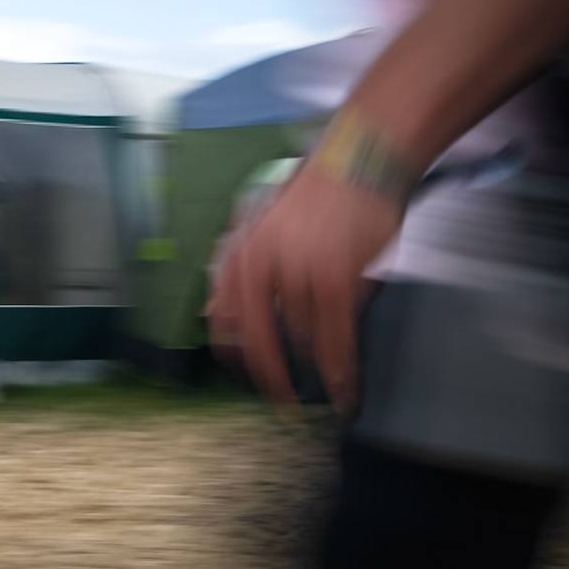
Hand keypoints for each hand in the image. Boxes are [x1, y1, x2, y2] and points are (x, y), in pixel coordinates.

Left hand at [207, 162, 405, 412]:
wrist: (358, 161)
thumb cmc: (315, 198)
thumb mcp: (258, 231)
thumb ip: (235, 275)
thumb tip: (210, 317)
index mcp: (236, 258)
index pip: (223, 326)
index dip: (237, 360)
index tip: (249, 381)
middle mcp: (257, 270)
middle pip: (257, 343)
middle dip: (272, 381)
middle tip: (284, 406)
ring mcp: (295, 277)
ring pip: (301, 343)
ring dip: (316, 370)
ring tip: (328, 392)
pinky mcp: (334, 282)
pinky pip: (334, 342)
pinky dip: (341, 372)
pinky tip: (345, 391)